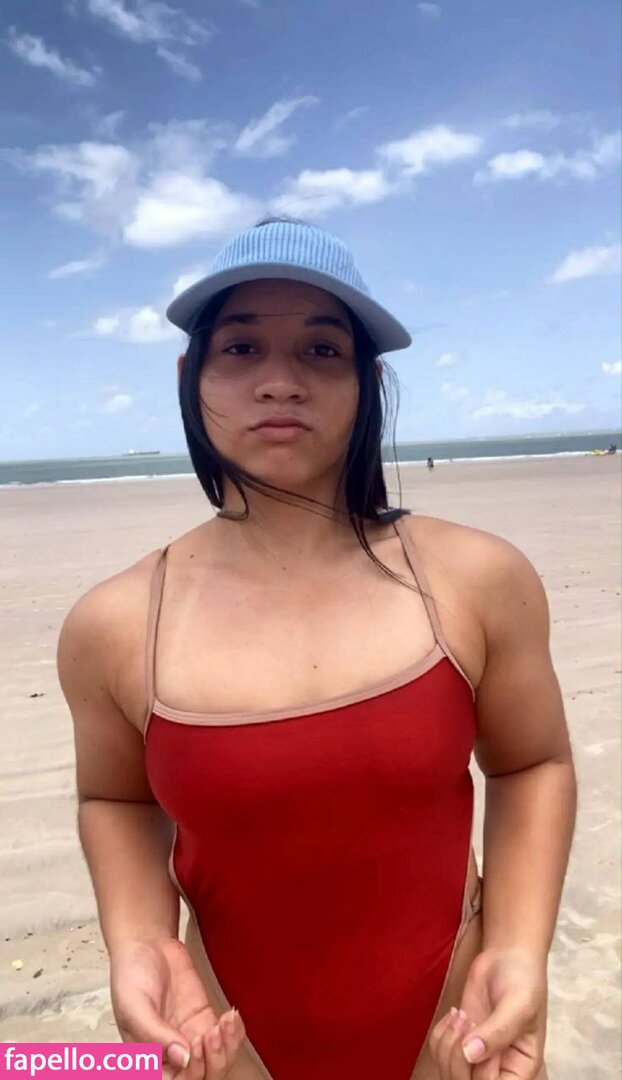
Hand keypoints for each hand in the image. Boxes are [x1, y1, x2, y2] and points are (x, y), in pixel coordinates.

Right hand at [109, 936, 245, 1078]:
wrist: (147, 944)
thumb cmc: (131, 975)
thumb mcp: (134, 1007)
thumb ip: (155, 1036)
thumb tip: (183, 1060)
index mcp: (148, 1059)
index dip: (190, 1074)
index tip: (195, 1047)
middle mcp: (170, 1055)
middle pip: (201, 1077)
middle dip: (212, 1062)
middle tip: (210, 1034)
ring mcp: (190, 1038)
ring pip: (217, 1062)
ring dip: (226, 1049)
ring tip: (224, 1023)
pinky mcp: (205, 1021)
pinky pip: (226, 1038)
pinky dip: (235, 1033)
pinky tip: (231, 1017)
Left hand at [428, 946, 546, 1078]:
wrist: (507, 957)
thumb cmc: (523, 981)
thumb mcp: (519, 1005)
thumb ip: (498, 1032)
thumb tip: (471, 1054)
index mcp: (520, 1069)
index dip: (481, 1071)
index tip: (478, 1035)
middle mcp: (498, 1068)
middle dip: (457, 1056)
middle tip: (465, 1020)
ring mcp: (476, 1055)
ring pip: (448, 1072)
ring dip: (446, 1044)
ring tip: (460, 1015)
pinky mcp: (459, 1040)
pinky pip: (438, 1053)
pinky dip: (439, 1035)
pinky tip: (453, 1015)